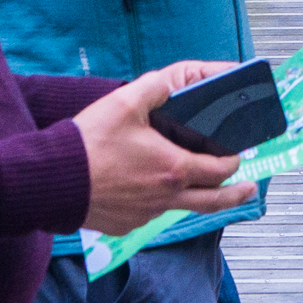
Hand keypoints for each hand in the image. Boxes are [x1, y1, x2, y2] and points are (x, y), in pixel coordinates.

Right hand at [74, 59, 258, 233]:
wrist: (53, 180)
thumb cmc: (90, 142)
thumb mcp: (126, 102)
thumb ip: (157, 86)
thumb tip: (176, 79)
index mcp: (173, 168)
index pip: (219, 170)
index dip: (233, 162)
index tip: (237, 156)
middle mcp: (166, 197)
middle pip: (214, 202)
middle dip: (236, 194)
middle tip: (249, 189)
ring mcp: (146, 214)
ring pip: (179, 206)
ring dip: (192, 195)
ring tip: (193, 183)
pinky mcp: (126, 224)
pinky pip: (150, 213)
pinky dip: (156, 201)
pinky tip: (144, 186)